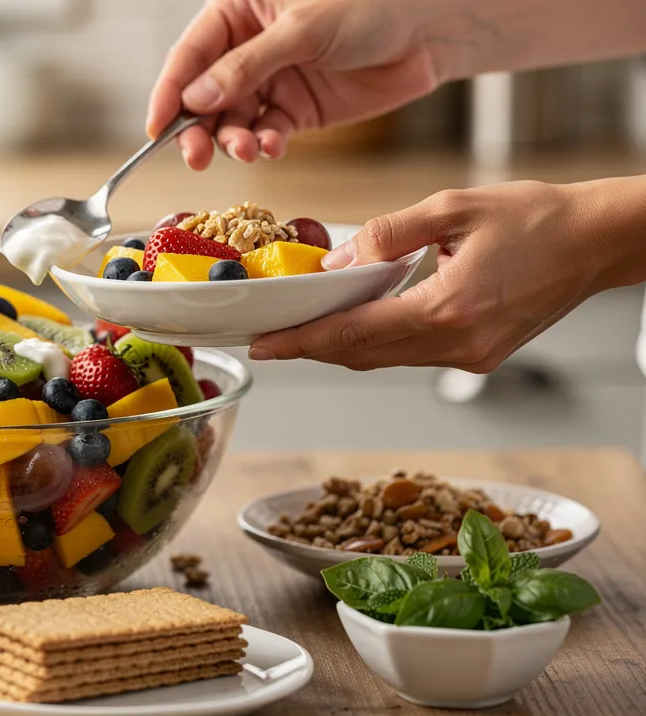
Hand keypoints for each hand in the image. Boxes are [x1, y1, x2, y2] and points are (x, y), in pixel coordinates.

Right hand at [148, 0, 449, 169]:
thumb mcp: (302, 29)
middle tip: (195, 156)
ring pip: (233, 120)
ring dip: (233, 140)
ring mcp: (272, 80)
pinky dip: (265, 144)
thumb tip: (195, 101)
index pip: (189, 55)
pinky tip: (273, 145)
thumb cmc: (370, 3)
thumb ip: (245, 67)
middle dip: (197, 128)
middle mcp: (247, 48)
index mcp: (238, 11)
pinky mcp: (297, 110)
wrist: (431, 28)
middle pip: (203, 95)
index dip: (169, 92)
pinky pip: (267, 133)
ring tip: (247, 150)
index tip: (156, 127)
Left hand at [247, 180, 640, 372]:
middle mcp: (458, 345)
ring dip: (342, 347)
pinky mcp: (479, 356)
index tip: (262, 345)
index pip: (353, 335)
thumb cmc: (537, 216)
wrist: (600, 240)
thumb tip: (335, 264)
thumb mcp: (451, 209)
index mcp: (448, 310)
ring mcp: (471, 356)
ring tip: (302, 329)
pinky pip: (411, 355)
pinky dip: (377, 342)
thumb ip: (387, 236)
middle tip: (268, 338)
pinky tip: (356, 323)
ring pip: (386, 359)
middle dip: (311, 348)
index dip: (301, 342)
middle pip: (363, 355)